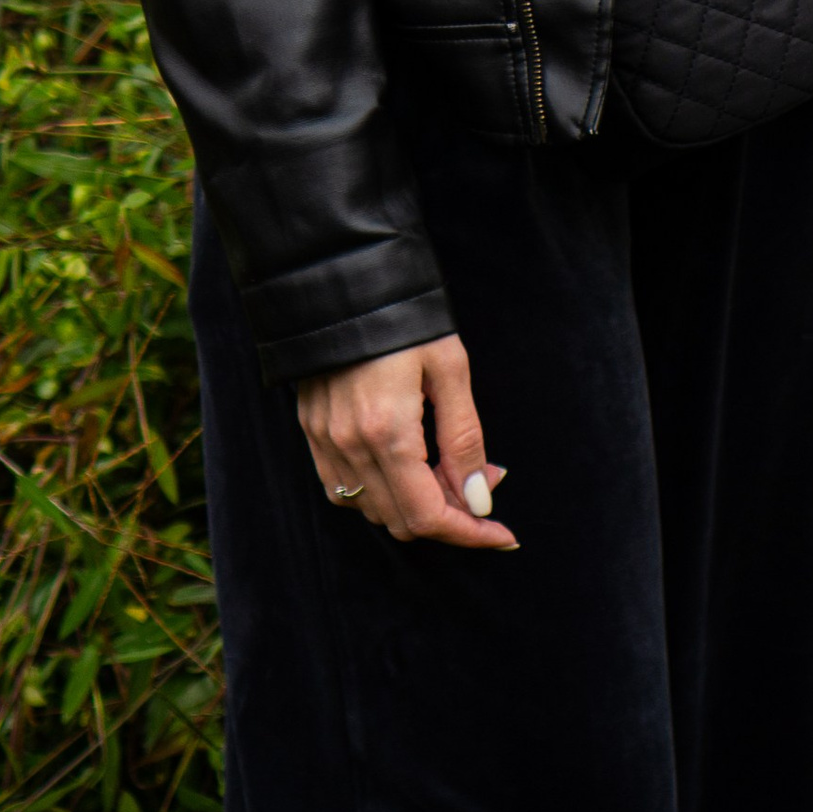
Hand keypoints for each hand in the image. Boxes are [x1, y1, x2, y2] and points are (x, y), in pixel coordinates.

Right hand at [295, 333, 517, 547]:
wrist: (344, 278)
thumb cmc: (405, 317)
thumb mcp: (450, 368)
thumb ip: (464, 439)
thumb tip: (478, 500)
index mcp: (388, 432)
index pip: (428, 516)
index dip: (469, 533)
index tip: (501, 532)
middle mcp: (350, 446)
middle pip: (401, 522)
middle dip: (448, 516)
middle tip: (479, 484)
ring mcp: (324, 441)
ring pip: (372, 510)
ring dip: (413, 505)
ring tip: (445, 470)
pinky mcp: (311, 430)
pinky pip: (342, 490)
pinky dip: (376, 493)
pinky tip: (403, 467)